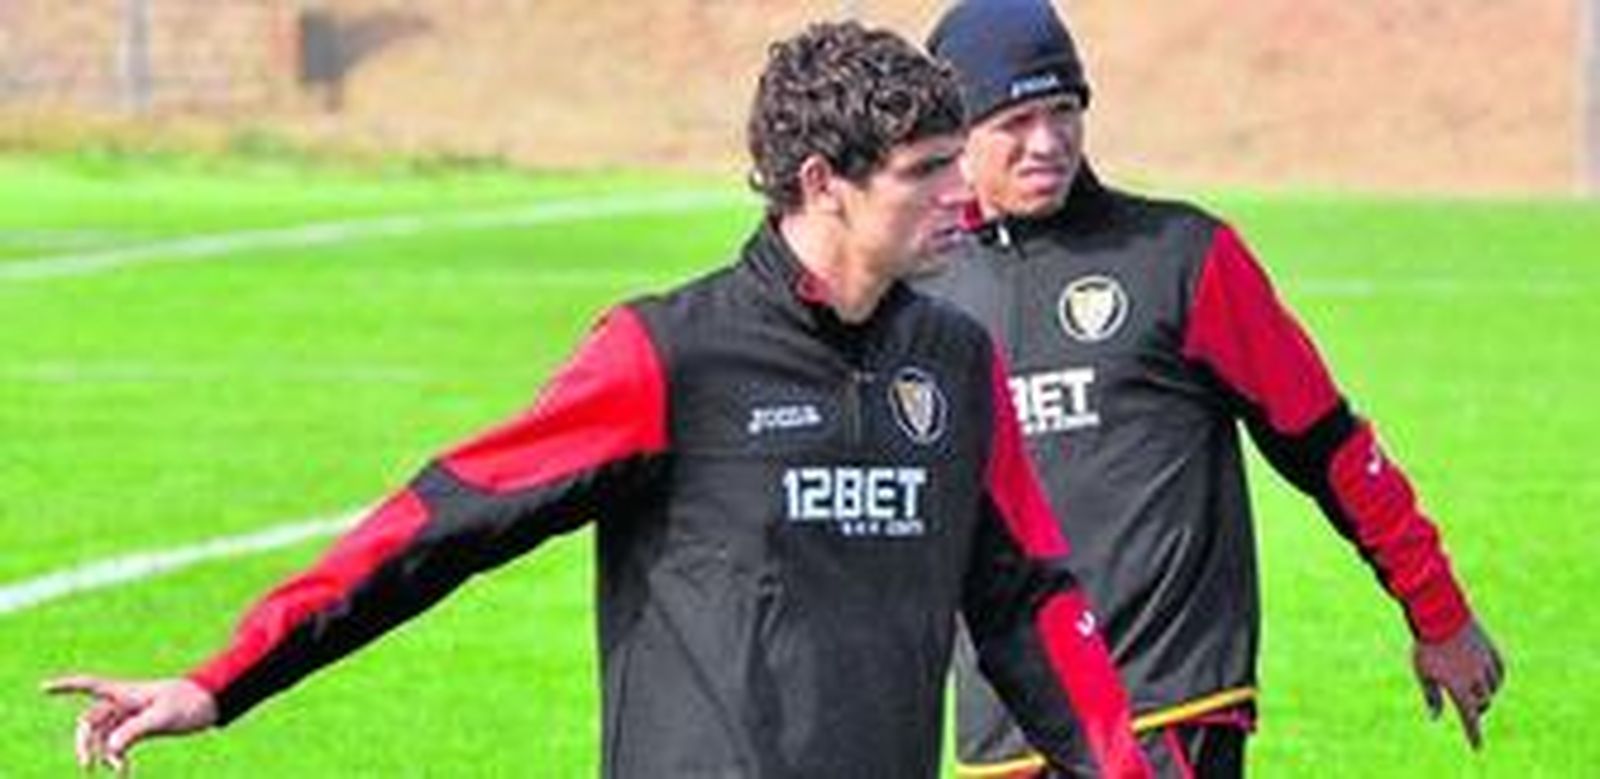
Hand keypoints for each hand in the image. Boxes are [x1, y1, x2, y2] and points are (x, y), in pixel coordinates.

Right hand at [42, 674, 216, 772]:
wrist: (213, 702)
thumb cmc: (189, 702)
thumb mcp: (162, 717)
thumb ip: (134, 731)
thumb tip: (109, 750)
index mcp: (127, 692)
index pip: (90, 686)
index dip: (66, 687)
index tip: (43, 688)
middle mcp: (124, 701)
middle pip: (91, 720)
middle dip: (85, 742)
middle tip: (87, 765)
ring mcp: (132, 713)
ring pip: (104, 734)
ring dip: (105, 753)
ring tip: (120, 770)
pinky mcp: (141, 725)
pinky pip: (119, 741)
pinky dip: (117, 755)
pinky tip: (123, 770)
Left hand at [1413, 619, 1504, 749]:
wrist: (1440, 613)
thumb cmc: (1426, 644)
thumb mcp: (1423, 672)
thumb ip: (1432, 696)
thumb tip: (1435, 717)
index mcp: (1458, 686)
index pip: (1469, 717)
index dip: (1474, 734)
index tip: (1477, 747)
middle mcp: (1476, 677)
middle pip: (1482, 702)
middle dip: (1477, 709)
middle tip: (1472, 710)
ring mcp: (1486, 663)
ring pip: (1492, 688)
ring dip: (1486, 694)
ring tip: (1478, 694)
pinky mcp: (1492, 649)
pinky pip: (1500, 671)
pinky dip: (1496, 679)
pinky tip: (1491, 680)